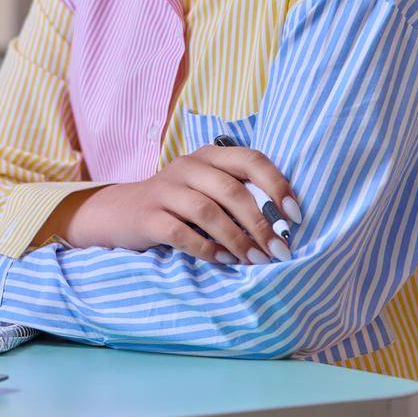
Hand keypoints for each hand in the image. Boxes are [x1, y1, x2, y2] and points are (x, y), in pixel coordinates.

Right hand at [56, 145, 299, 264]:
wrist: (121, 212)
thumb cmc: (177, 204)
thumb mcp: (206, 187)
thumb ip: (237, 193)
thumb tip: (284, 222)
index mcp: (208, 155)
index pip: (251, 159)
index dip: (277, 186)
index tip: (296, 217)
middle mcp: (187, 167)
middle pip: (232, 190)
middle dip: (261, 224)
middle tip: (280, 251)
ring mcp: (164, 191)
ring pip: (208, 212)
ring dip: (237, 239)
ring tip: (256, 260)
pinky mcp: (148, 217)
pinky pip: (181, 233)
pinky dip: (206, 248)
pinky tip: (222, 260)